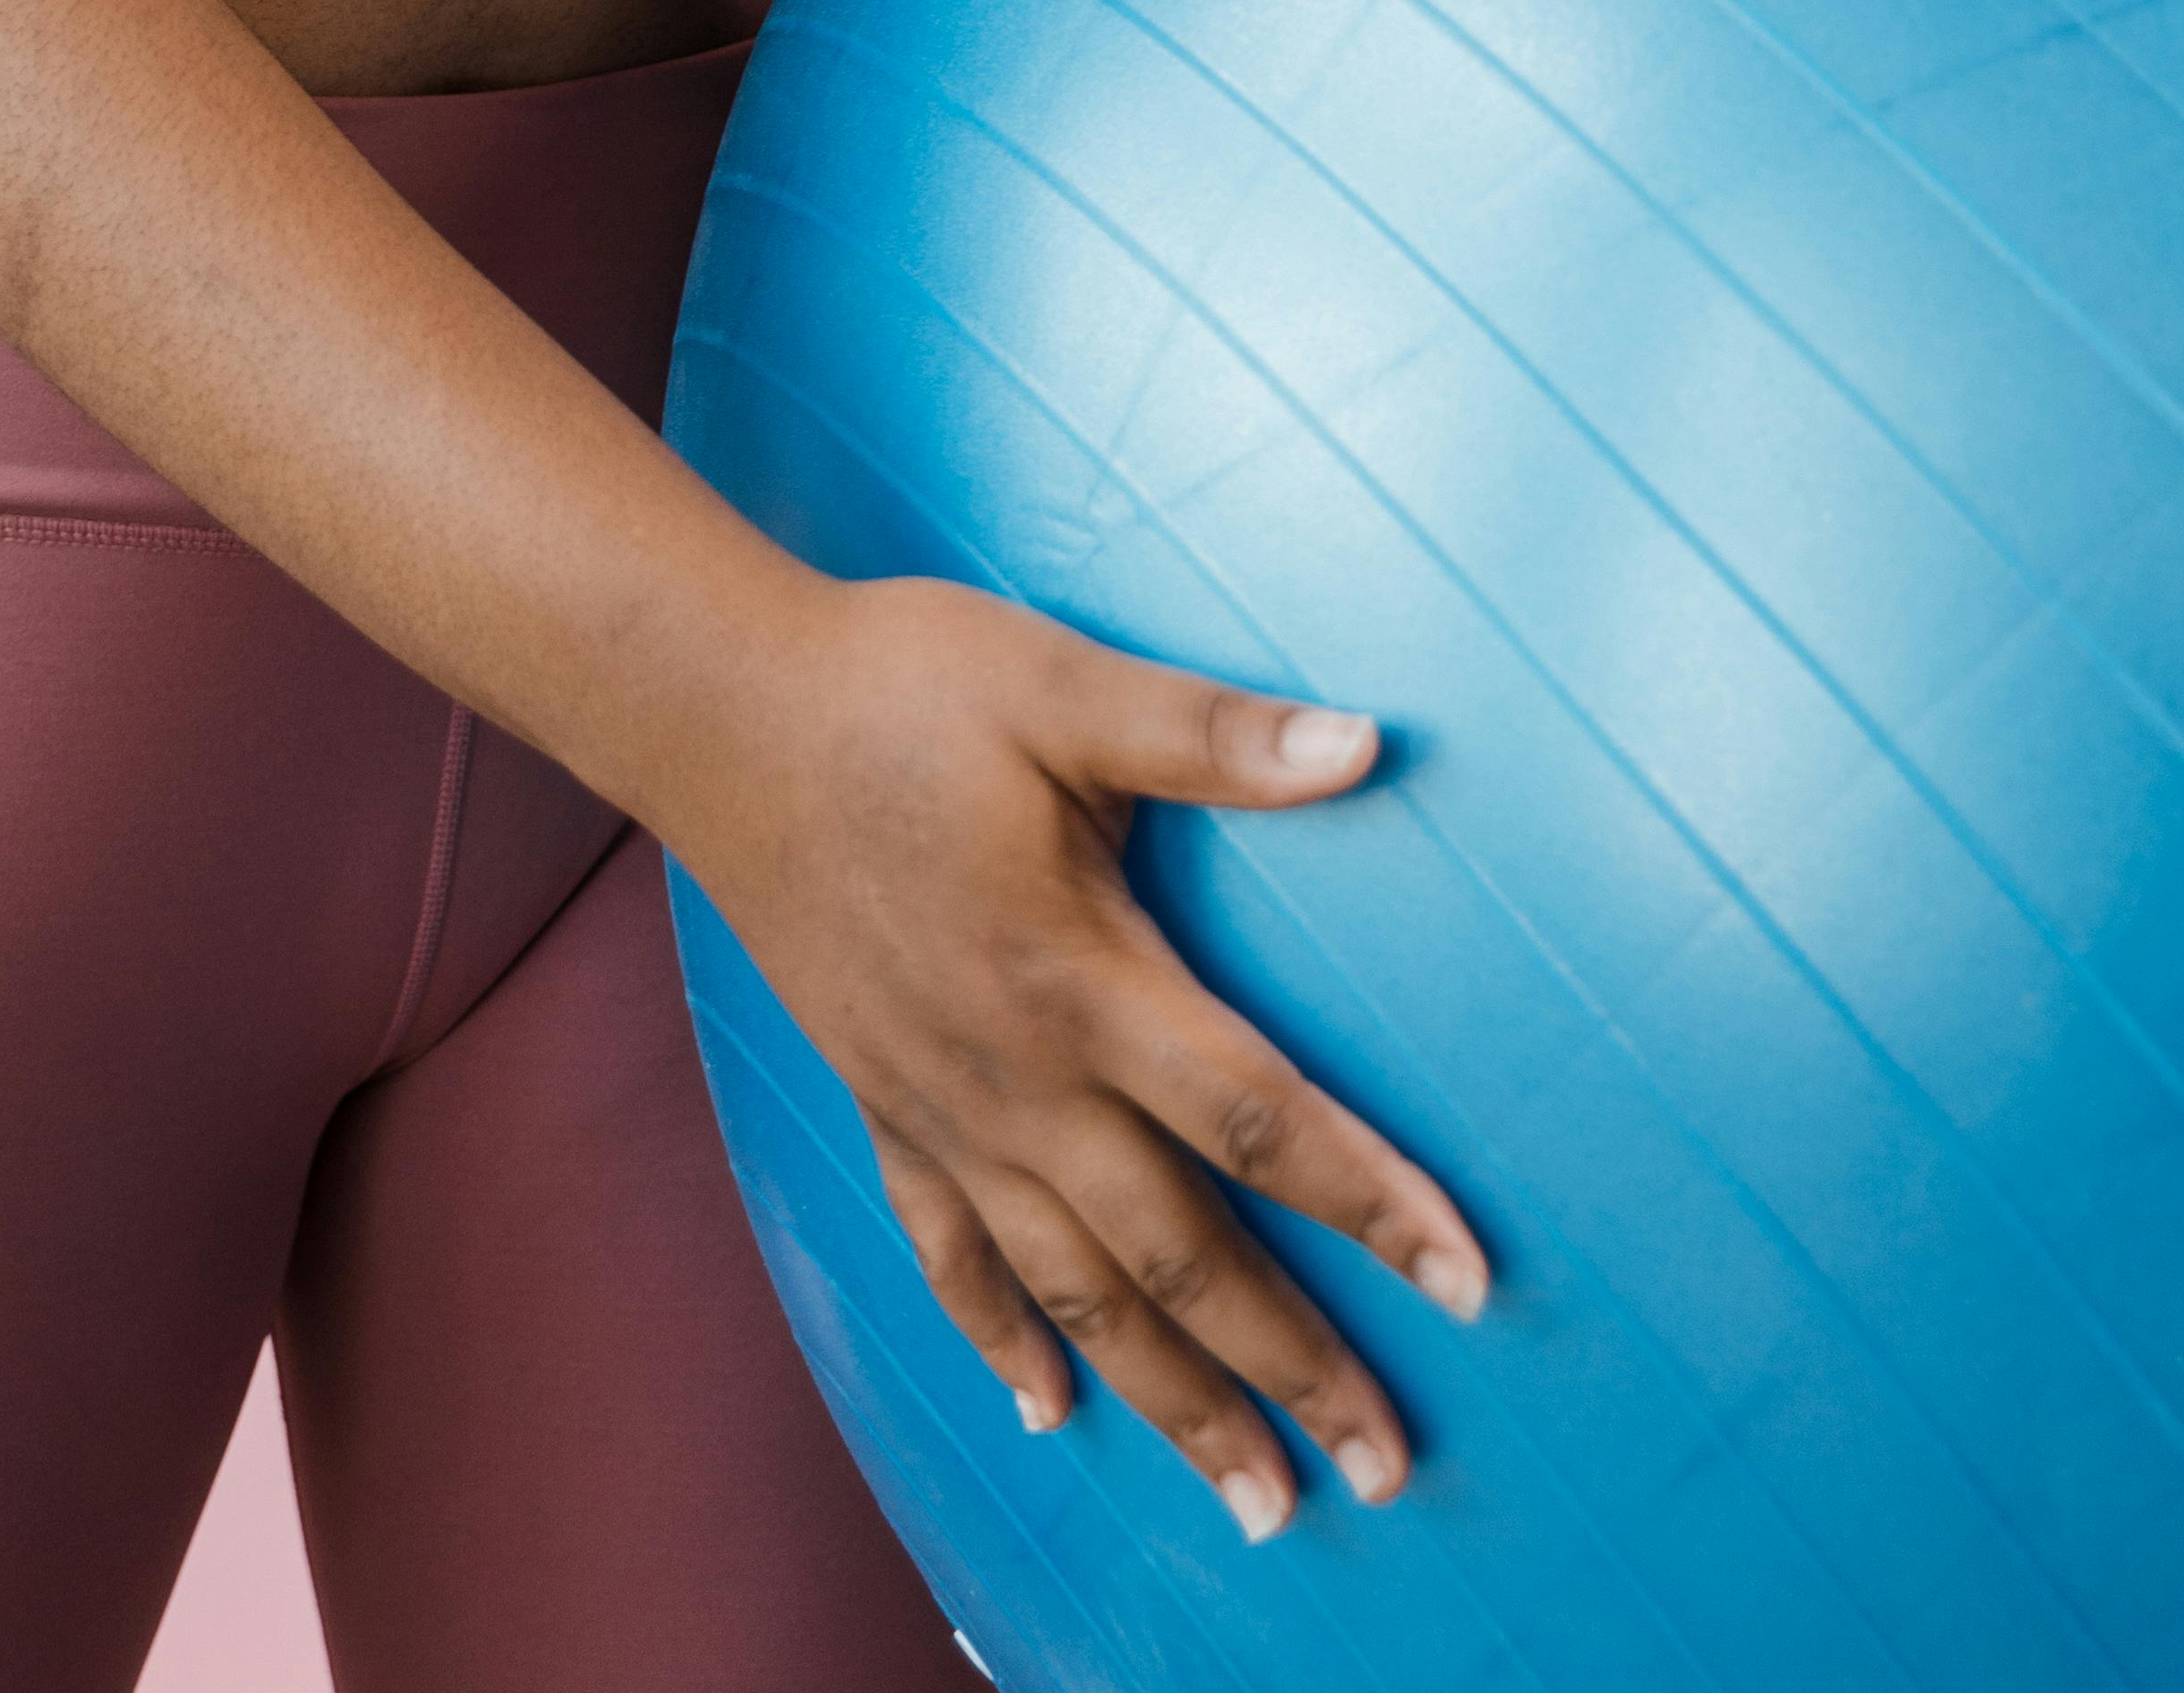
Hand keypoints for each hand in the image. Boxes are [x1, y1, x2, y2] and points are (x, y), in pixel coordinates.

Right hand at [668, 573, 1482, 1536]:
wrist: (716, 717)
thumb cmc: (898, 687)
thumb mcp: (1062, 684)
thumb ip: (1210, 734)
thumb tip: (1362, 744)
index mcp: (1081, 978)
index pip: (1256, 1117)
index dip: (1369, 1203)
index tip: (1466, 1284)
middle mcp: (1018, 1077)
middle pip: (1179, 1255)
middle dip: (1291, 1368)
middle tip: (1385, 1469)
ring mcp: (942, 1107)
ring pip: (1075, 1292)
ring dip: (1171, 1402)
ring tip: (1255, 1499)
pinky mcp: (881, 1103)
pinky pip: (947, 1255)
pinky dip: (1000, 1338)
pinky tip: (1045, 1408)